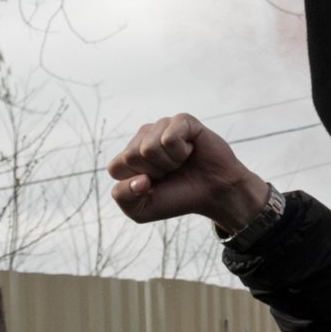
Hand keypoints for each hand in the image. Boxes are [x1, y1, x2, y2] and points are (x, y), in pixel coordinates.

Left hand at [107, 114, 271, 232]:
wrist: (214, 193)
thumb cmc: (178, 197)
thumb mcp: (143, 210)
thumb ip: (123, 198)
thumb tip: (138, 178)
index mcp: (128, 157)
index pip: (116, 167)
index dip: (137, 182)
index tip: (155, 184)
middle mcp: (143, 138)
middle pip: (131, 156)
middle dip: (154, 172)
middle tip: (171, 172)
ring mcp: (162, 126)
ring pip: (149, 147)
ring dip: (170, 163)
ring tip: (181, 162)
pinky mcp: (183, 121)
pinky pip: (170, 137)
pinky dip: (181, 151)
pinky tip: (190, 151)